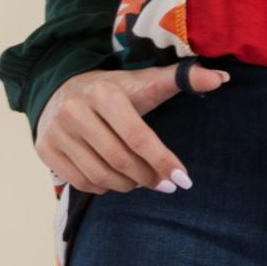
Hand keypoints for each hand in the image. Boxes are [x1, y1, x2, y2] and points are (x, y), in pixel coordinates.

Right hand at [33, 62, 230, 194]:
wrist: (61, 89)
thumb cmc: (113, 91)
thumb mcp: (144, 82)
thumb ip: (181, 79)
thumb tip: (221, 78)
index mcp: (104, 92)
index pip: (138, 135)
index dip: (163, 161)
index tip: (184, 180)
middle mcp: (76, 110)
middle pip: (120, 159)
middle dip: (148, 177)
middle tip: (165, 185)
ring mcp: (57, 131)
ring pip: (101, 174)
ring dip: (128, 185)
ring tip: (142, 181)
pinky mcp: (45, 149)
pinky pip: (81, 182)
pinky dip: (104, 187)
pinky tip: (116, 180)